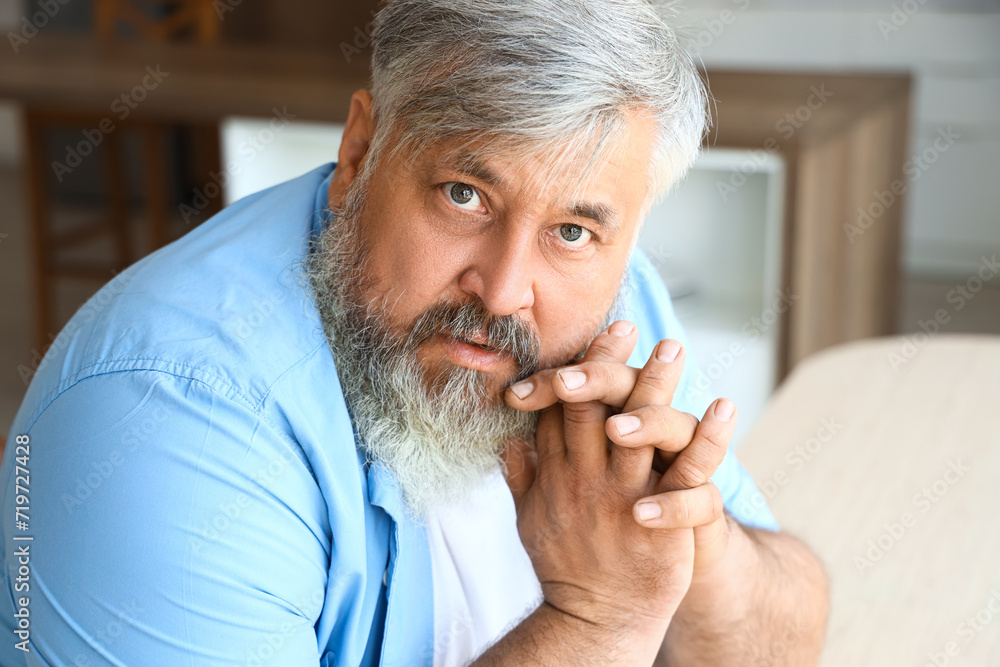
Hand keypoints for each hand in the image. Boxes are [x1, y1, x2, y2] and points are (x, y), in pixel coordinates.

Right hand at [500, 322, 725, 661]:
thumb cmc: (566, 568)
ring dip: (656, 385)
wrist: (595, 622)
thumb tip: (506, 438)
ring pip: (638, 430)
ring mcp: (623, 498)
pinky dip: (708, 437)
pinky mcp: (661, 519)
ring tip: (672, 347)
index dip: (576, 369)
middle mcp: (585, 480)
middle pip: (594, 409)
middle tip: (626, 325)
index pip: (560, 409)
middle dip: (608, 364)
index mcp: (556, 475)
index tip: (593, 335)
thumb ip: (520, 476)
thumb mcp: (530, 520)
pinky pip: (689, 471)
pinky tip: (726, 407)